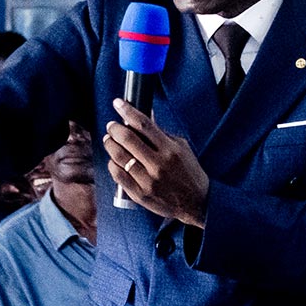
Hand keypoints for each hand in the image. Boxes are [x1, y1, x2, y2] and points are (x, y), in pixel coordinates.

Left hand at [106, 100, 209, 225]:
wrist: (197, 202)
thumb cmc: (189, 173)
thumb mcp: (182, 148)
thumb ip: (162, 133)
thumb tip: (146, 114)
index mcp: (170, 150)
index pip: (144, 124)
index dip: (127, 111)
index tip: (117, 103)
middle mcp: (158, 164)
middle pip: (127, 139)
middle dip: (114, 128)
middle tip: (111, 126)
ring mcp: (148, 180)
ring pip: (119, 157)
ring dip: (110, 145)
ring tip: (109, 140)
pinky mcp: (140, 194)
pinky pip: (118, 176)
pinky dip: (112, 164)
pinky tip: (114, 160)